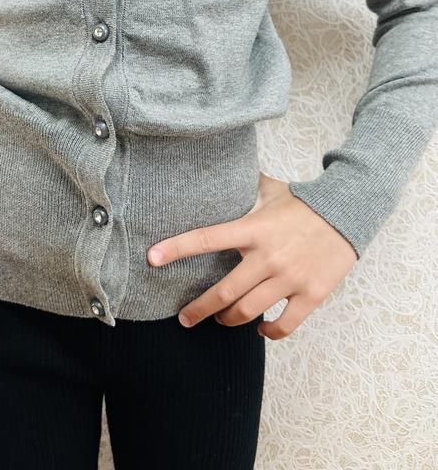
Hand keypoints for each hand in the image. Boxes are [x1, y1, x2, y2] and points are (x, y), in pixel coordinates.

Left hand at [147, 172, 357, 339]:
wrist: (349, 212)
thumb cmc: (304, 202)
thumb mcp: (271, 189)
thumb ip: (245, 185)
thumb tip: (222, 167)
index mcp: (253, 229)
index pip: (206, 238)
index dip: (176, 248)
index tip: (151, 258)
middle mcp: (268, 256)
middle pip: (223, 292)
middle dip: (198, 309)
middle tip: (184, 318)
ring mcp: (290, 277)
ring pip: (248, 311)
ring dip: (228, 320)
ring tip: (221, 320)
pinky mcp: (312, 294)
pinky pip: (284, 325)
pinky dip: (268, 332)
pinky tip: (260, 330)